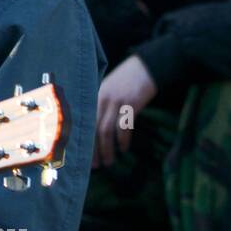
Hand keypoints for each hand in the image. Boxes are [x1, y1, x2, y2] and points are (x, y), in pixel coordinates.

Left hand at [93, 54, 157, 168]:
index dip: (83, 140)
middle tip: (94, 166)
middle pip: (92, 129)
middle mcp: (101, 98)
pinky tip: (123, 148)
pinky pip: (123, 126)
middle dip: (92, 149)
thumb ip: (102, 103)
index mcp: (94, 95)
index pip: (84, 122)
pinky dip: (122, 139)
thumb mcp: (110, 87)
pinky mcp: (130, 103)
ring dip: (106, 149)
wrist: (149, 65)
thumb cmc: (129, 78)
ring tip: (108, 162)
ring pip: (106, 130)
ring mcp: (115, 101)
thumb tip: (96, 126)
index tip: (81, 155)